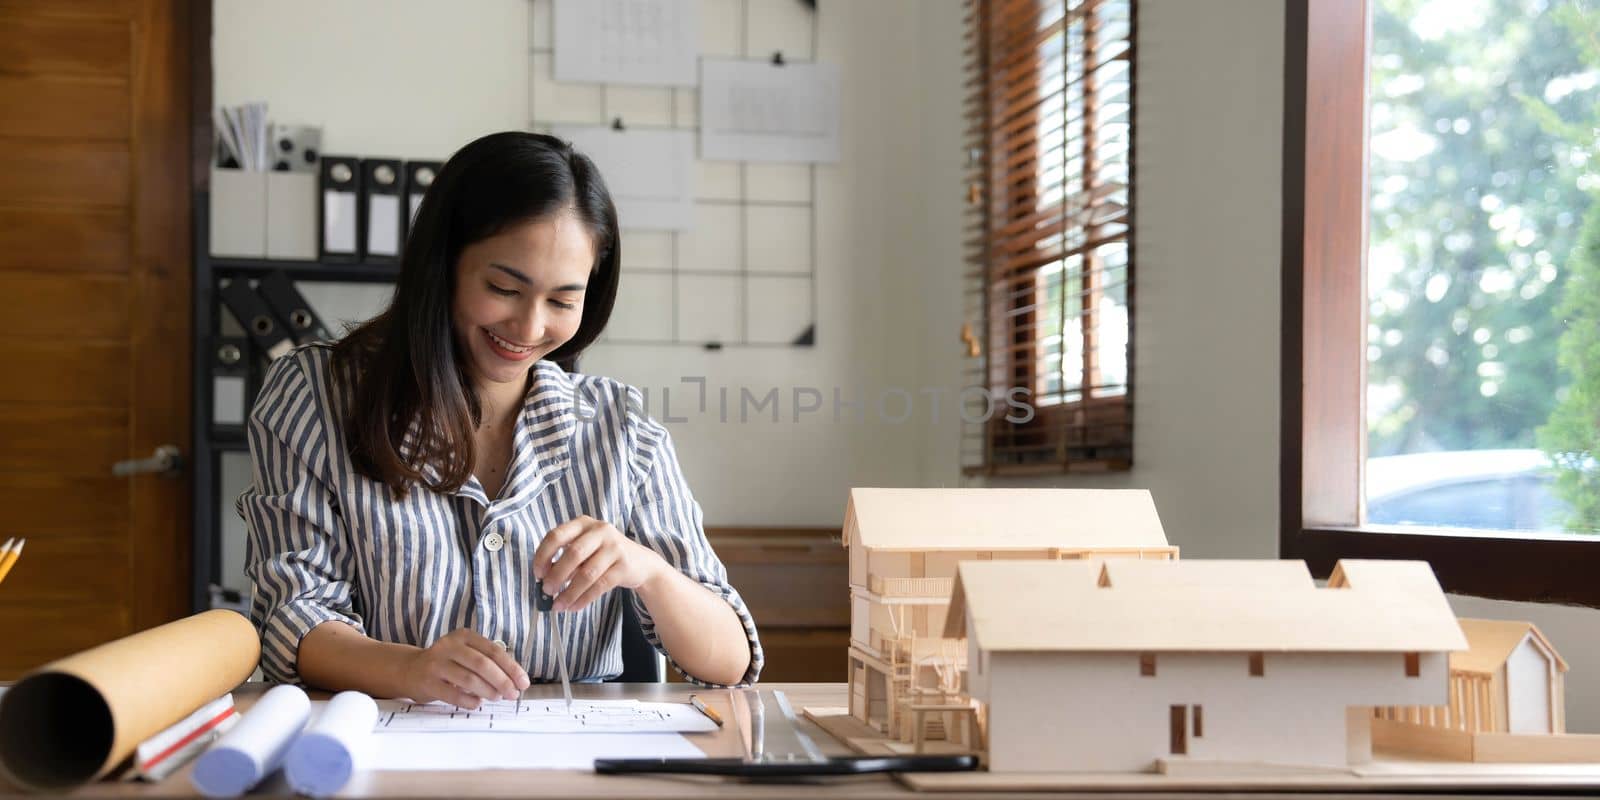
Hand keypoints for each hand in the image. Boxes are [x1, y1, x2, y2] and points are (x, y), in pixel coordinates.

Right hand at [399, 628, 530, 708]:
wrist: (410, 670)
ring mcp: (436, 664)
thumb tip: (514, 681)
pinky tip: (477, 703)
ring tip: (497, 698)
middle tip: (513, 694)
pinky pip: (453, 694)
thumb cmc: (447, 663)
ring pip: (469, 679)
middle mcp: (449, 646)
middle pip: (482, 664)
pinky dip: (469, 700)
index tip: (523, 682)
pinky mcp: (427, 682)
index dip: (511, 668)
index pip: (493, 651)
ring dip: (488, 691)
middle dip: (502, 681)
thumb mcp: (465, 654)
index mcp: (464, 636)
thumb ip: (487, 662)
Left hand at [533, 515, 666, 611]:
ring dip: (569, 592)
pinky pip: (599, 586)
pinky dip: (583, 599)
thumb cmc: (603, 555)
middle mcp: (600, 530)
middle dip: (556, 576)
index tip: (538, 574)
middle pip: (573, 554)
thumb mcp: (584, 548)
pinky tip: (574, 607)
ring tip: (558, 605)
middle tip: (547, 591)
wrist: (641, 562)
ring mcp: (615, 547)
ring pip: (587, 573)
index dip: (543, 556)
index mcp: (583, 523)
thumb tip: (543, 580)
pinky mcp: (624, 565)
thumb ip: (565, 558)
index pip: (556, 535)